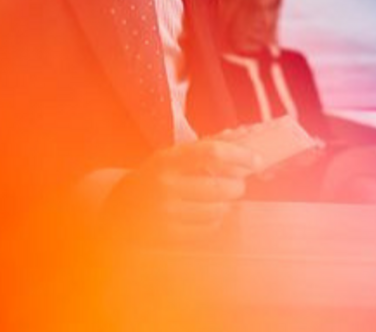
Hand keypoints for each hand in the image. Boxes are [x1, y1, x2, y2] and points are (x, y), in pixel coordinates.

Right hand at [104, 137, 259, 243]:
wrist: (118, 208)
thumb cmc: (154, 177)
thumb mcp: (170, 157)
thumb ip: (202, 150)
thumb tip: (241, 140)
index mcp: (167, 160)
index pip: (211, 152)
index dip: (239, 155)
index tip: (257, 160)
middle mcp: (165, 185)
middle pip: (219, 186)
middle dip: (237, 186)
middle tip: (239, 185)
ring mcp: (165, 212)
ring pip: (216, 210)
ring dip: (228, 205)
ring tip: (224, 200)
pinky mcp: (166, 235)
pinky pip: (206, 229)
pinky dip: (216, 222)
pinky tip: (211, 215)